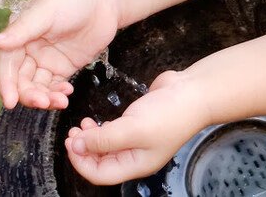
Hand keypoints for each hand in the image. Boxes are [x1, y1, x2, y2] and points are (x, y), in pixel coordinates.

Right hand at [0, 0, 120, 109]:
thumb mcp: (45, 11)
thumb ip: (21, 30)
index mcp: (19, 33)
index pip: (7, 63)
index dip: (7, 84)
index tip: (10, 101)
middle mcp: (29, 48)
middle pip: (21, 80)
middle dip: (29, 94)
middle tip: (42, 102)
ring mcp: (47, 59)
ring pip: (37, 86)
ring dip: (45, 97)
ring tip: (60, 100)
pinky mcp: (64, 66)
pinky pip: (55, 86)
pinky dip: (58, 93)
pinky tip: (67, 93)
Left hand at [64, 70, 209, 184]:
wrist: (194, 92)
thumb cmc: (170, 114)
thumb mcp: (132, 129)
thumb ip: (103, 140)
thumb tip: (77, 145)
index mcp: (136, 164)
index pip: (100, 174)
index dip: (81, 162)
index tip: (71, 143)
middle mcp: (136, 155)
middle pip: (101, 162)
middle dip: (83, 149)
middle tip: (72, 132)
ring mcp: (138, 139)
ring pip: (106, 146)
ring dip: (91, 138)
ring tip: (82, 124)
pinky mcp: (139, 122)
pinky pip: (114, 132)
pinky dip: (101, 128)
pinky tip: (96, 120)